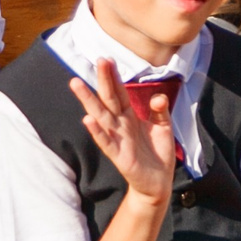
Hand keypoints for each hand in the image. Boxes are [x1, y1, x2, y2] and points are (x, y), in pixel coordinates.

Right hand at [70, 57, 177, 201]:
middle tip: (98, 60)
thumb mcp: (163, 127)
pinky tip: (87, 119)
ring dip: (88, 100)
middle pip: (109, 98)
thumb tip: (158, 97)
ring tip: (76, 83)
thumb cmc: (158, 152)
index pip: (120, 92)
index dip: (114, 77)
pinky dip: (96, 131)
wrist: (158, 181)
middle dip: (103, 80)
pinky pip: (105, 141)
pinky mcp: (118, 155)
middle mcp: (120, 124)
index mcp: (130, 116)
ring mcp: (117, 139)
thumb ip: (160, 110)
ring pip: (101, 116)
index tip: (107, 59)